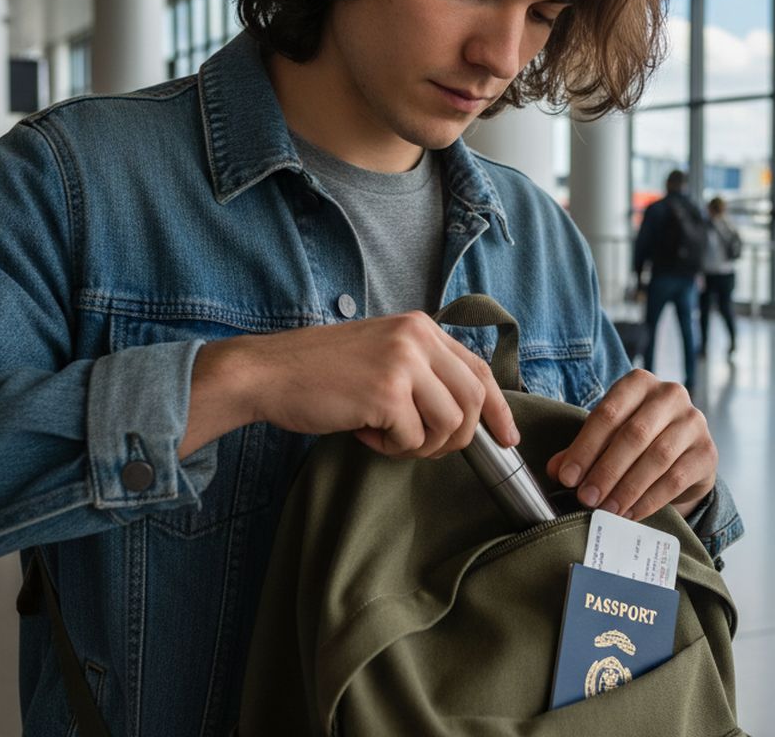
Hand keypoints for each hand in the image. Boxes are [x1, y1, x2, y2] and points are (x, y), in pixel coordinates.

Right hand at [184, 311, 517, 458]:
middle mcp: (418, 338)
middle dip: (458, 437)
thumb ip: (422, 372)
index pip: (479, 369)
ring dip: (422, 445)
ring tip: (388, 437)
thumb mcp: (382, 355)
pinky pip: (413, 438)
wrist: (268, 373)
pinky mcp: (386, 392)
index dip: (498, 409)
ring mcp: (404, 363)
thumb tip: (464, 414)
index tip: (506, 437)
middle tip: (423, 446)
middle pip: (473, 400)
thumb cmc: (320, 372)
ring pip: (450, 424)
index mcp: (421, 327)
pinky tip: (365, 433)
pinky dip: (392, 448)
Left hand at [544, 369, 716, 520]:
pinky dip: (649, 500)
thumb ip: (581, 450)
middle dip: (605, 471)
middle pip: (633, 435)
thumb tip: (555, 469)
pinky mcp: (707, 452)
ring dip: (626, 489)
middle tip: (585, 498)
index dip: (584, 448)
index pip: (608, 413)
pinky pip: (675, 479)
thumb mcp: (607, 437)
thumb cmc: (637, 440)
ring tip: (606, 510)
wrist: (683, 454)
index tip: (567, 477)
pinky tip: (630, 514)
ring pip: (656, 458)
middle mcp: (670, 395)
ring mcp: (693, 422)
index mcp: (639, 383)